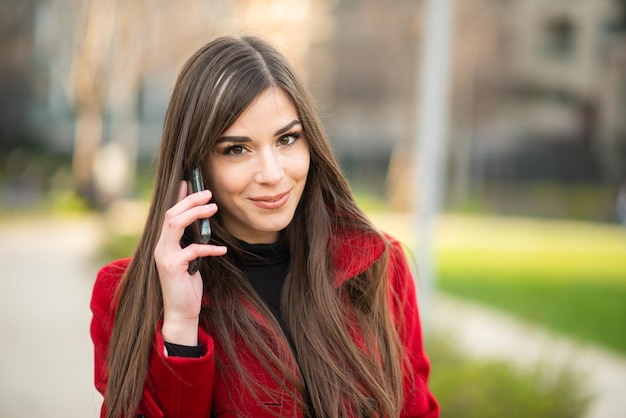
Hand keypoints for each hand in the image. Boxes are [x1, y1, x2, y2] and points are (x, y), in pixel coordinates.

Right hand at [154, 181, 226, 344]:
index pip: (168, 214)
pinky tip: (223, 250)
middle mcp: (160, 247)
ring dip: (195, 213)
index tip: (188, 182)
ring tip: (213, 208)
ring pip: (175, 224)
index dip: (178, 197)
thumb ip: (191, 243)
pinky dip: (209, 248)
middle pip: (171, 214)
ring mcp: (164, 256)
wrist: (181, 313)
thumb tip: (203, 224)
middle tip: (208, 193)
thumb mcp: (190, 261)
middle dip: (189, 200)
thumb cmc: (187, 286)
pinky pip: (193, 250)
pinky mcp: (172, 267)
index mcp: (164, 244)